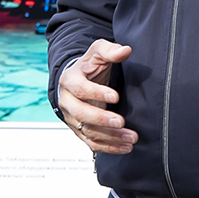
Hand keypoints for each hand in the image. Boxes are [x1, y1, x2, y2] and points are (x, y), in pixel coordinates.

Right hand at [58, 40, 135, 154]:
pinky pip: (92, 142)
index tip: (115, 96)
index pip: (79, 88)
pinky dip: (109, 147)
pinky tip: (125, 147)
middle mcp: (67, 101)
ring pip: (88, 131)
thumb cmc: (88, 66)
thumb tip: (125, 50)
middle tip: (121, 122)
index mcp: (70, 80)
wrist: (78, 80)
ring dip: (110, 137)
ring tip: (131, 137)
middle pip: (80, 113)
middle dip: (101, 119)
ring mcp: (72, 118)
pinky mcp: (80, 130)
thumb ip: (110, 50)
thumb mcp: (98, 52)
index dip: (96, 93)